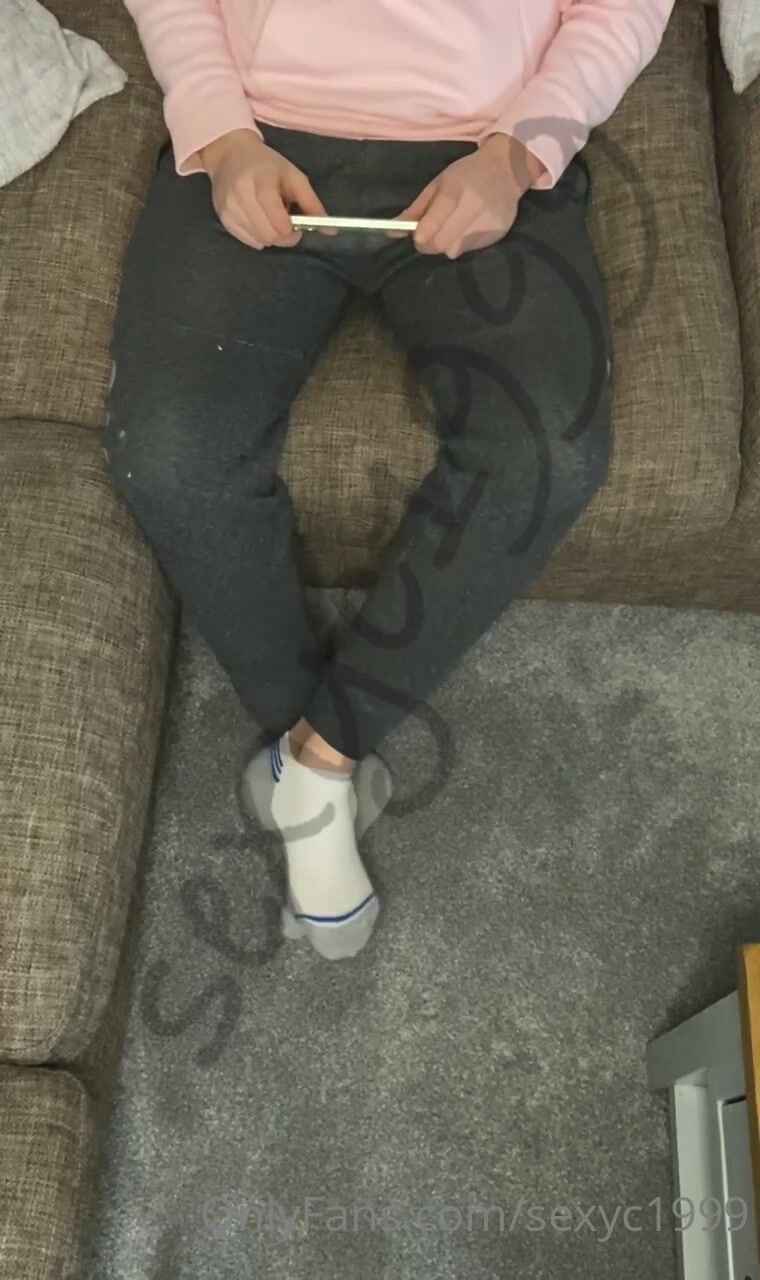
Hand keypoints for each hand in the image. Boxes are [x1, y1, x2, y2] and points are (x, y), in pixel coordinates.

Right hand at [199, 129, 335, 249]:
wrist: (229, 155)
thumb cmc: (267, 165)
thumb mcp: (294, 176)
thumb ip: (311, 203)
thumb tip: (330, 230)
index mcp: (260, 178)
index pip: (273, 212)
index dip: (287, 228)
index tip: (295, 228)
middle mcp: (240, 194)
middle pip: (268, 233)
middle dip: (284, 236)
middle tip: (288, 224)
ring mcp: (228, 208)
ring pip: (260, 240)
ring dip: (272, 236)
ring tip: (271, 217)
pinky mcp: (223, 219)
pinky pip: (249, 242)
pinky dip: (260, 237)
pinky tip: (260, 221)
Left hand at [392, 134, 545, 258]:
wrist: (506, 169)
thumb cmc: (466, 175)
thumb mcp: (438, 184)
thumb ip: (415, 210)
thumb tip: (391, 232)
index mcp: (455, 188)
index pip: (434, 222)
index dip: (421, 236)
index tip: (417, 237)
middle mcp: (474, 205)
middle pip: (442, 243)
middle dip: (430, 245)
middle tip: (429, 238)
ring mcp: (489, 221)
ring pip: (455, 251)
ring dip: (447, 245)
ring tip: (452, 229)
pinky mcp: (499, 232)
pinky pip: (470, 250)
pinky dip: (463, 244)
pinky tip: (468, 229)